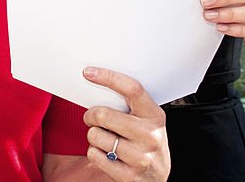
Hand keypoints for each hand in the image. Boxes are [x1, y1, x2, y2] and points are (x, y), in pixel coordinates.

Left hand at [81, 67, 168, 181]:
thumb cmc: (144, 142)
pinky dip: (94, 153)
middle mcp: (150, 135)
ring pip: (95, 135)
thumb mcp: (145, 121)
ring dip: (94, 136)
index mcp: (155, 116)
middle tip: (93, 118)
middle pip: (103, 115)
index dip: (109, 77)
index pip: (132, 89)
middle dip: (91, 115)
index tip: (88, 72)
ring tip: (107, 140)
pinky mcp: (129, 176)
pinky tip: (108, 155)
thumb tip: (95, 82)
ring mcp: (141, 157)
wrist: (156, 179)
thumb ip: (128, 105)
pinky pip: (94, 155)